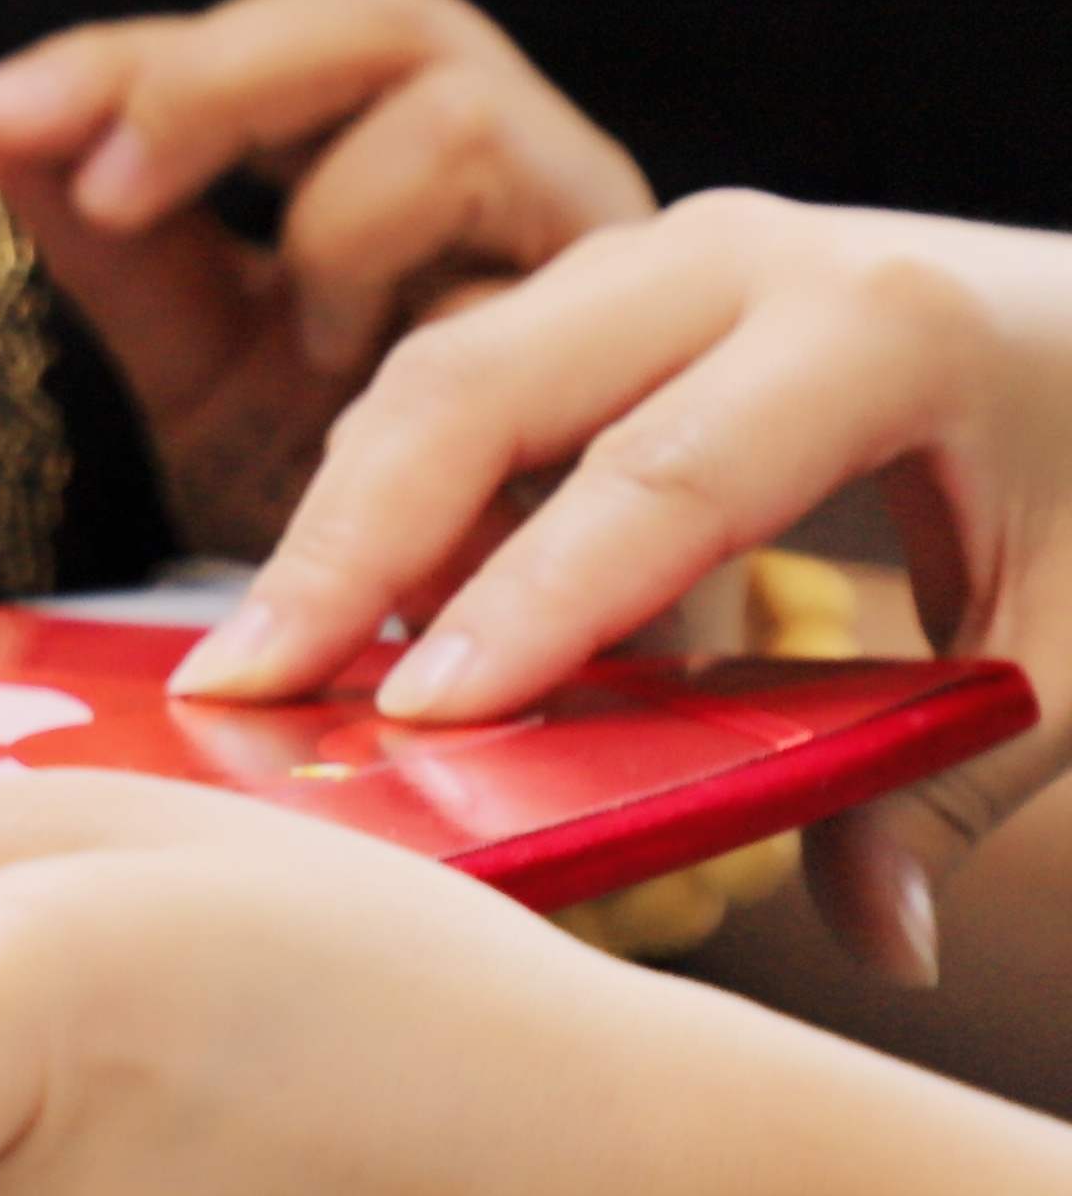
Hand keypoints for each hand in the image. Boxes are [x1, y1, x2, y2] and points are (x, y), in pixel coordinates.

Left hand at [0, 0, 649, 556]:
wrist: (559, 675)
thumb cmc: (395, 510)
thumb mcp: (223, 371)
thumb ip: (127, 253)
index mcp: (408, 150)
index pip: (276, 32)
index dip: (137, 53)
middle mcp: (521, 164)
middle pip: (381, 17)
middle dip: (213, 86)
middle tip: (113, 198)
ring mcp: (614, 235)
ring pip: (458, 126)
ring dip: (345, 237)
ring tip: (327, 362)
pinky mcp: (698, 337)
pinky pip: (546, 294)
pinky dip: (436, 353)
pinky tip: (396, 454)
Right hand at [197, 196, 1071, 976]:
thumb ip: (951, 783)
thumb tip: (871, 945)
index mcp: (874, 327)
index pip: (661, 476)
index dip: (531, 604)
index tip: (418, 717)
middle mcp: (741, 253)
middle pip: (485, 386)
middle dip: (348, 543)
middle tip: (245, 688)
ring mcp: (662, 250)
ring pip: (445, 371)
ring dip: (346, 521)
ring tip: (268, 669)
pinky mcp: (617, 281)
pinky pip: (474, 379)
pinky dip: (402, 496)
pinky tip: (365, 623)